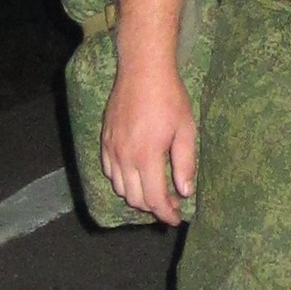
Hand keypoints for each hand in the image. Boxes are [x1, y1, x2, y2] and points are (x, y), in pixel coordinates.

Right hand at [101, 63, 196, 225]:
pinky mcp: (105, 140)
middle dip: (153, 208)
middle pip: (135, 198)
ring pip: (120, 188)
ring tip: (155, 192)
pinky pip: (109, 172)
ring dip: (137, 196)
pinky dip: (122, 182)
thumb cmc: (169, 98)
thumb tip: (185, 192)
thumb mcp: (186, 130)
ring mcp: (111, 149)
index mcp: (147, 156)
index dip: (165, 213)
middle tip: (170, 205)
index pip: (154, 199)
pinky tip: (136, 176)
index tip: (176, 218)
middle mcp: (125, 157)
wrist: (142, 72)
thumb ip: (185, 163)